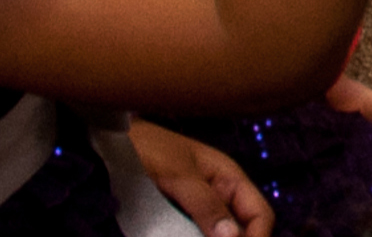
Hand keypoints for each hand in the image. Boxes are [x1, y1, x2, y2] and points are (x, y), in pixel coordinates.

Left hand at [126, 119, 270, 236]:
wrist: (111, 143)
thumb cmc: (146, 147)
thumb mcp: (178, 174)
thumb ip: (206, 203)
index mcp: (229, 178)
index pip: (259, 214)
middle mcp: (219, 196)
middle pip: (240, 230)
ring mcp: (198, 209)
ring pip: (217, 236)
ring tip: (182, 235)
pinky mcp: (178, 219)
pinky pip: (193, 235)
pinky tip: (177, 236)